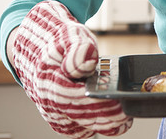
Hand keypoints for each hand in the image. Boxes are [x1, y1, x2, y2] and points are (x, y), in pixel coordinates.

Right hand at [11, 0, 131, 137]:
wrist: (38, 49)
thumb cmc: (57, 42)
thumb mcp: (69, 35)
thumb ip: (78, 48)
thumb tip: (86, 63)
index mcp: (50, 81)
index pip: (77, 99)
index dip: (100, 105)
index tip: (120, 105)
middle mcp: (48, 101)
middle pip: (79, 117)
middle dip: (105, 120)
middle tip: (127, 118)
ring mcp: (52, 112)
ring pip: (79, 127)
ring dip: (101, 127)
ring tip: (123, 122)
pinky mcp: (59, 118)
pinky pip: (76, 129)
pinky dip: (93, 128)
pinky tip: (110, 124)